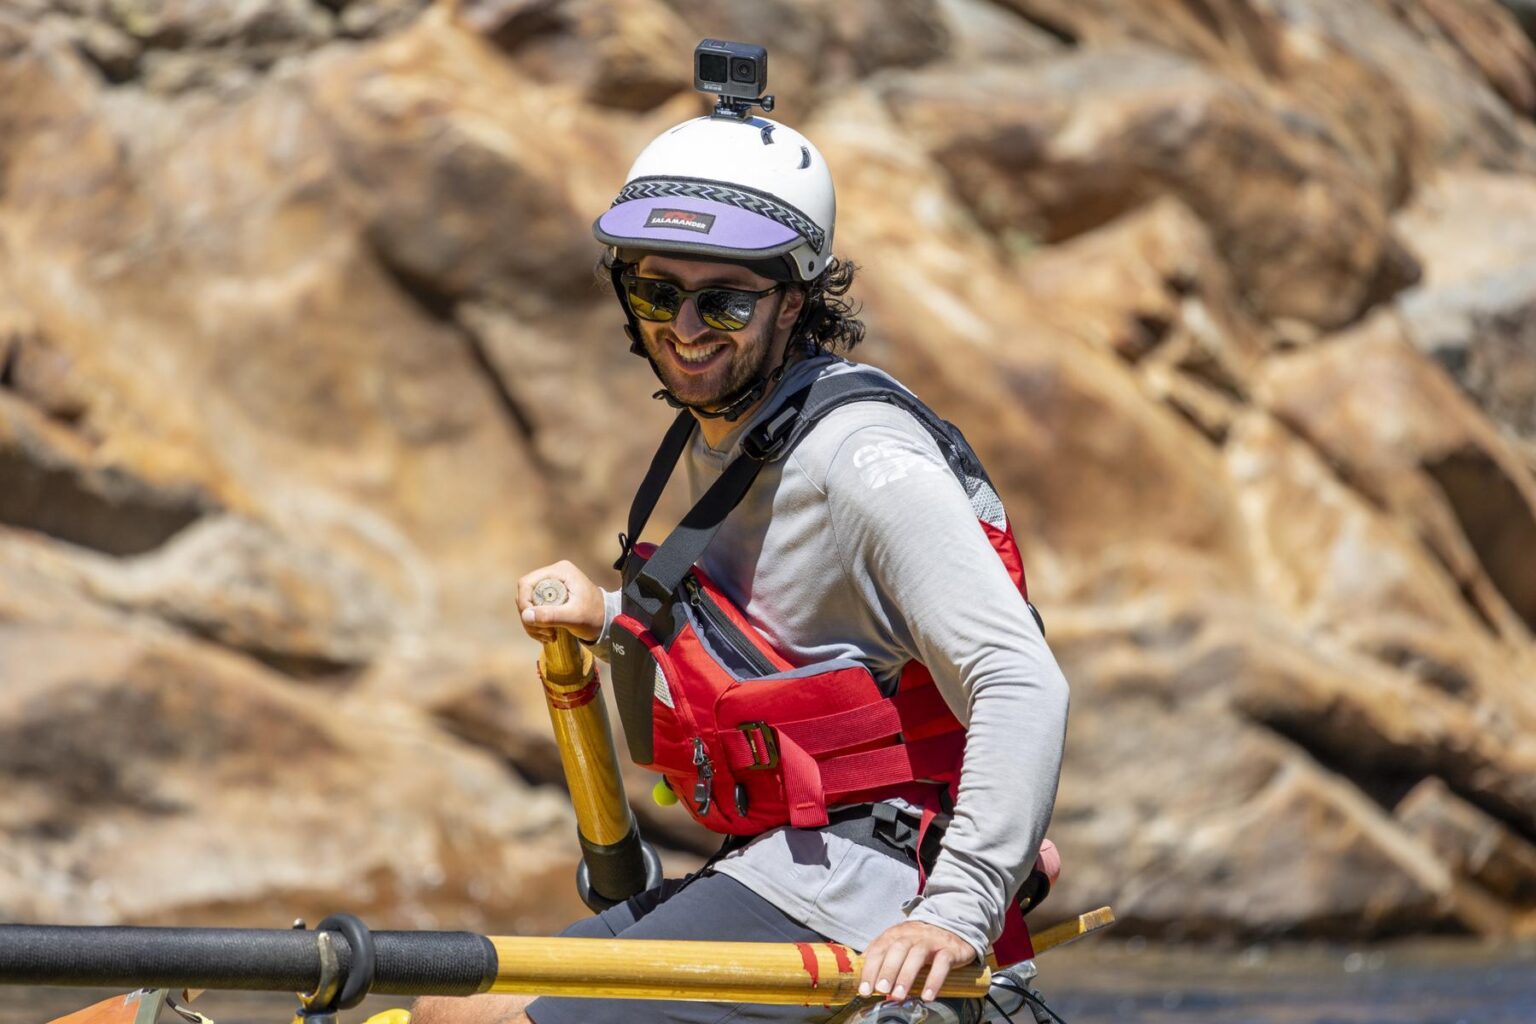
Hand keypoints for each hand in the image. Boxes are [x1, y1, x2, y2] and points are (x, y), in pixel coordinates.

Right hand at [516, 560, 605, 643]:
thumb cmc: (595, 616)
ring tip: (548, 637)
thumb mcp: (574, 617)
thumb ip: (551, 616)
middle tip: (544, 633)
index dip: (524, 602)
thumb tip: (526, 616)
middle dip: (530, 617)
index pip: (527, 583)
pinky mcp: (551, 598)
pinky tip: (548, 635)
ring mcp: (551, 586)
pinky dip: (537, 625)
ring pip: (528, 605)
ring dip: (533, 624)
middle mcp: (553, 575)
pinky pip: (534, 611)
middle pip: (525, 595)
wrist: (607, 622)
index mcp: (560, 571)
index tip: (531, 621)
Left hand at [858, 920, 977, 1003]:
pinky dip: (934, 980)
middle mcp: (912, 934)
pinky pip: (942, 963)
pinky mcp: (949, 949)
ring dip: (906, 976)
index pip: (879, 949)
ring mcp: (931, 940)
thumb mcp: (899, 945)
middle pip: (897, 949)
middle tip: (881, 990)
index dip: (870, 969)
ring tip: (899, 996)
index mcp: (895, 934)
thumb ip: (883, 960)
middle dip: (887, 970)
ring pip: (917, 954)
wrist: (952, 926)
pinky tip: (927, 996)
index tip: (864, 990)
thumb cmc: (919, 942)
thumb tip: (865, 982)